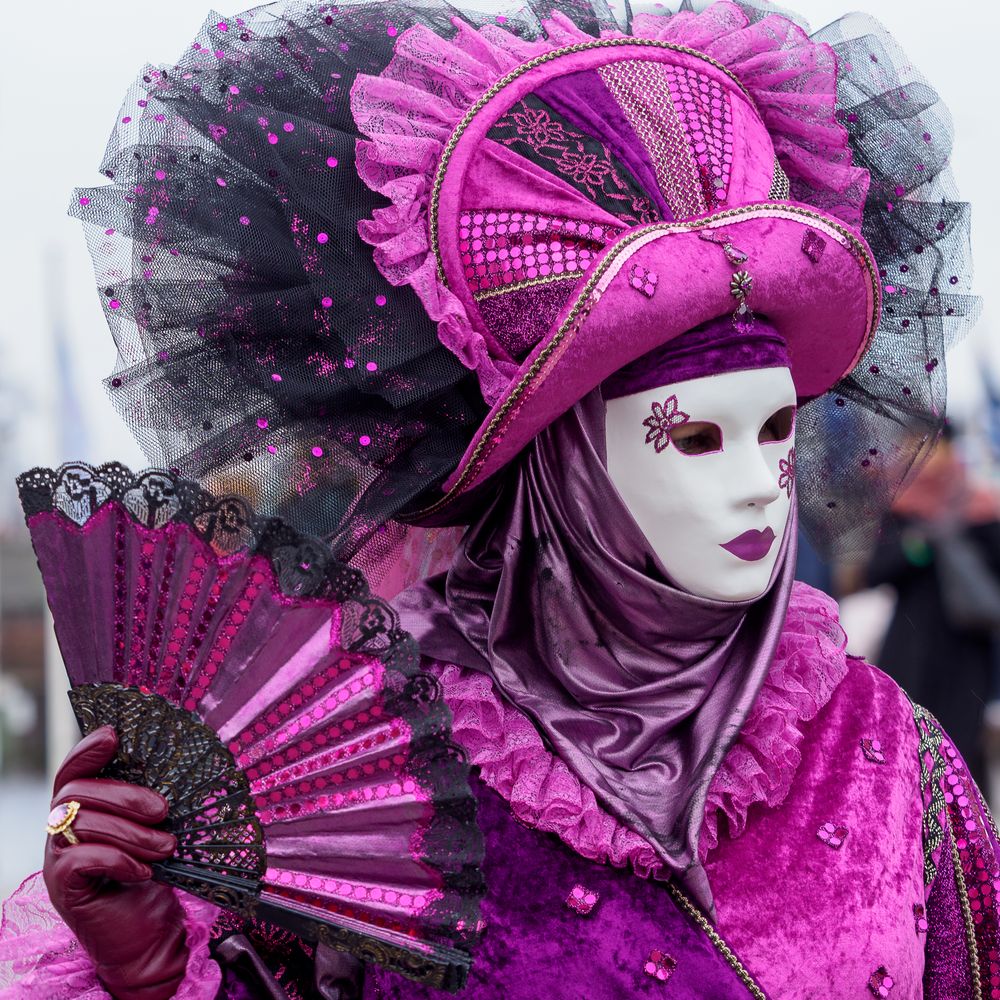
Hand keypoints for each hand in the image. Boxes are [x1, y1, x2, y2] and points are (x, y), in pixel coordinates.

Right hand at [43, 726, 189, 999]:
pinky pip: (80, 859)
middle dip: (125, 796)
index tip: (113, 734)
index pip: (72, 772)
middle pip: (77, 793)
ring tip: (167, 847)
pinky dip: (117, 859)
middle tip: (163, 812)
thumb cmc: (155, 878)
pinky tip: (143, 871)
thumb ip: (148, 803)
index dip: (87, 750)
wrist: (150, 939)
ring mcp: (59, 861)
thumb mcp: (154, 830)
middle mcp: (63, 833)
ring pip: (83, 824)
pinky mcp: (64, 889)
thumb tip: (174, 765)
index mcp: (83, 812)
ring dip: (132, 832)